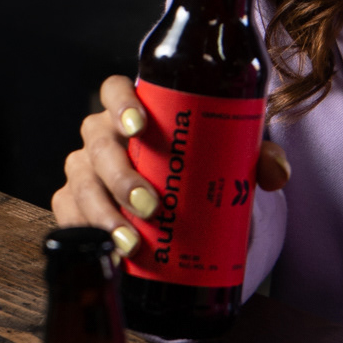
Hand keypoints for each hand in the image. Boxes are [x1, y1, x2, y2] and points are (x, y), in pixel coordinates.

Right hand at [52, 75, 290, 258]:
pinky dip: (84, 233)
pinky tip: (106, 253)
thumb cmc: (201, 170)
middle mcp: (103, 136)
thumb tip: (274, 173)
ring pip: (81, 184)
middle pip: (97, 142)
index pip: (115, 90)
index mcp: (135, 110)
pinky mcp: (74, 205)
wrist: (187, 213)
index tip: (141, 125)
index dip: (121, 103)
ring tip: (132, 244)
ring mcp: (85, 170)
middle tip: (151, 205)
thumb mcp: (231, 159)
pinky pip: (67, 216)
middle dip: (121, 176)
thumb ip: (258, 159)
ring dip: (103, 214)